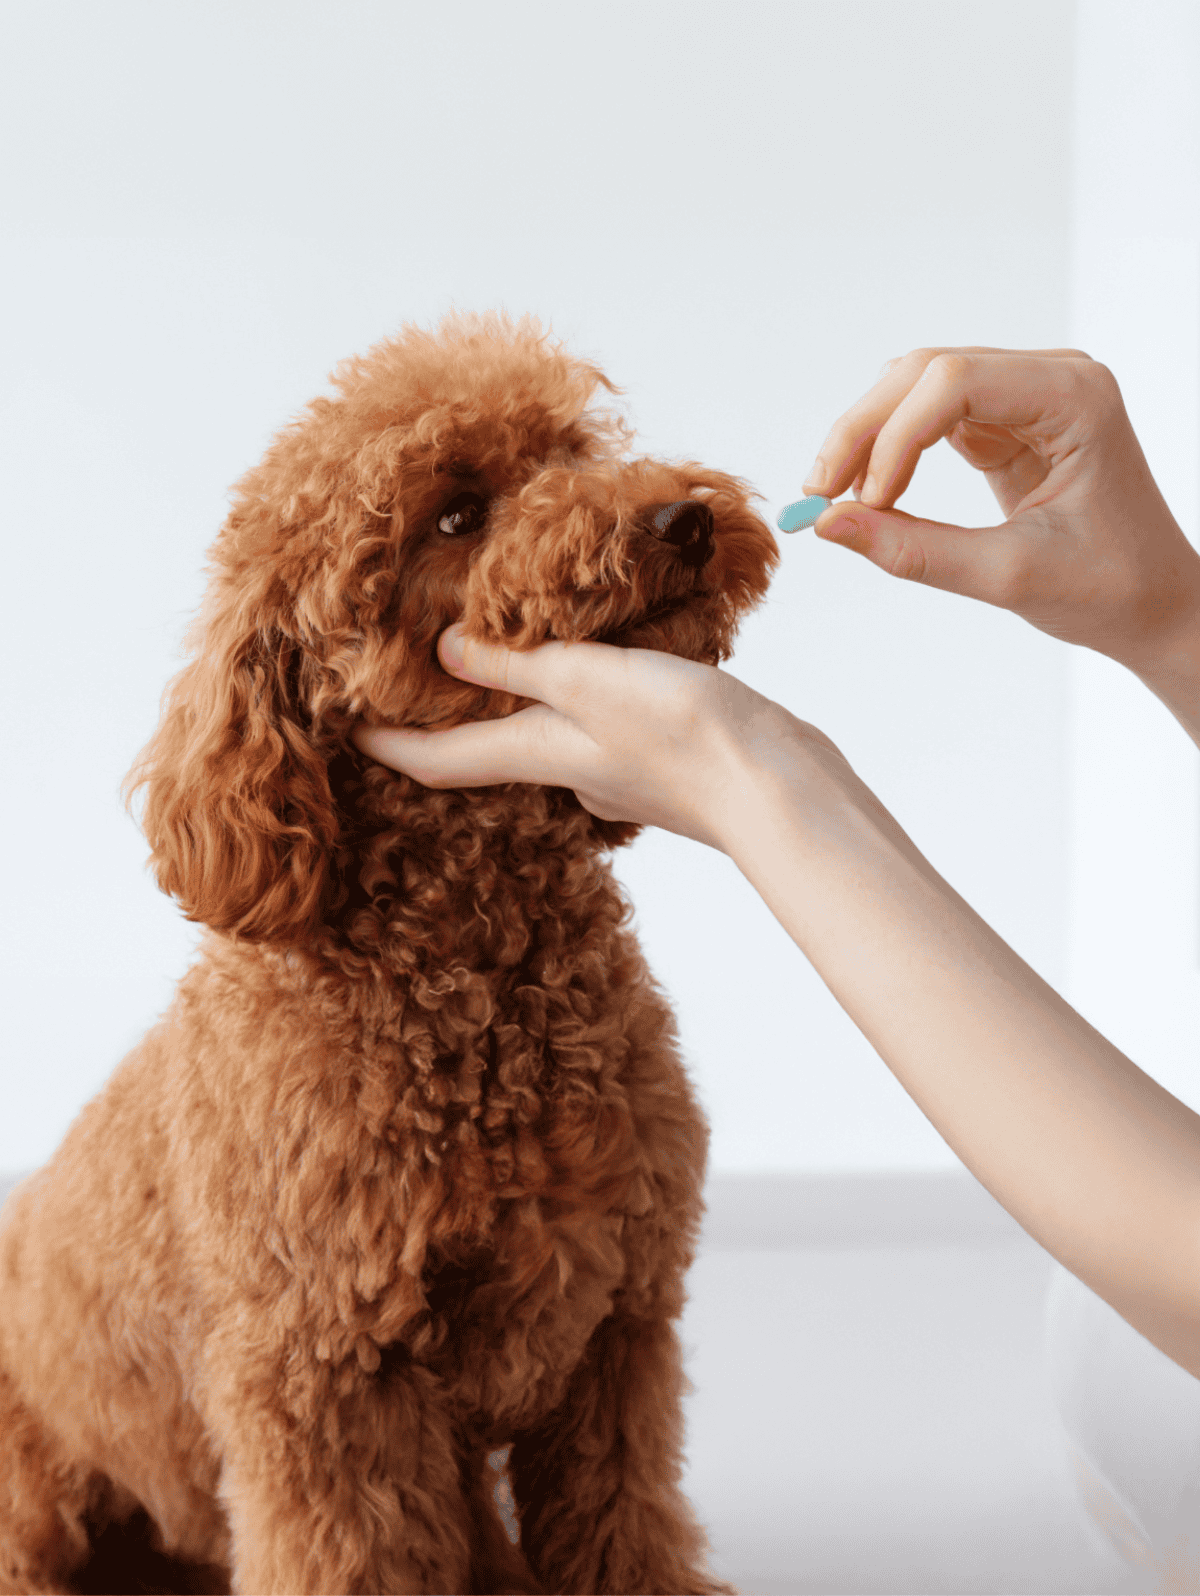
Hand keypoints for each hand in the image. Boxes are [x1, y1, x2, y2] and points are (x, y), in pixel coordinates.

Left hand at [351, 626, 841, 852]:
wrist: (782, 789)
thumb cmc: (686, 737)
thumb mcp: (588, 680)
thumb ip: (518, 662)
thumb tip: (441, 651)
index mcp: (538, 753)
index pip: (437, 759)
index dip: (386, 743)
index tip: (342, 724)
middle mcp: (567, 768)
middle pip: (486, 749)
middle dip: (449, 717)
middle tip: (415, 673)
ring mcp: (616, 767)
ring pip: (545, 732)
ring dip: (515, 700)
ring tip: (500, 651)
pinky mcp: (658, 755)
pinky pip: (596, 721)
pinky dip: (576, 694)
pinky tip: (597, 660)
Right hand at [804, 347, 1199, 670]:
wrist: (1153, 603)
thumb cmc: (1108, 589)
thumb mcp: (1008, 576)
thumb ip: (915, 550)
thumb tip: (827, 527)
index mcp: (1075, 398)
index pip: (956, 382)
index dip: (895, 436)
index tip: (863, 503)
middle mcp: (1052, 378)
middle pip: (927, 371)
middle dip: (865, 430)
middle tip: (819, 494)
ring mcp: (1026, 394)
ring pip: (917, 386)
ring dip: (868, 436)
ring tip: (835, 498)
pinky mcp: (1005, 420)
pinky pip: (928, 417)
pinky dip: (889, 451)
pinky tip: (868, 493)